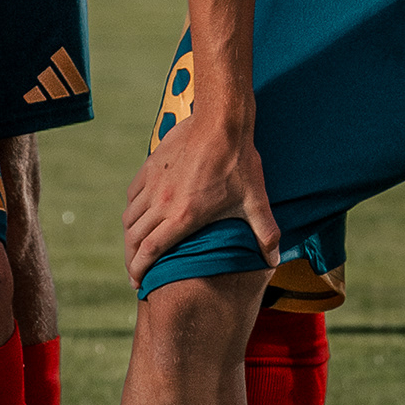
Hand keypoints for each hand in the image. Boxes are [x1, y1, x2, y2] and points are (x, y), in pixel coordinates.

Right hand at [121, 109, 279, 284]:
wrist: (221, 122)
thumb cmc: (239, 162)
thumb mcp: (255, 200)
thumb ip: (265, 232)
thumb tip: (274, 258)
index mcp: (183, 216)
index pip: (150, 250)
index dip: (139, 269)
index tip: (138, 282)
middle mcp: (162, 202)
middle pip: (134, 237)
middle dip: (131, 258)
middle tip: (135, 271)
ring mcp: (154, 183)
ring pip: (130, 217)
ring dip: (129, 236)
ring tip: (135, 246)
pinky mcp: (150, 167)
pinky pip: (132, 195)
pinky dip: (132, 209)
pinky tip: (139, 214)